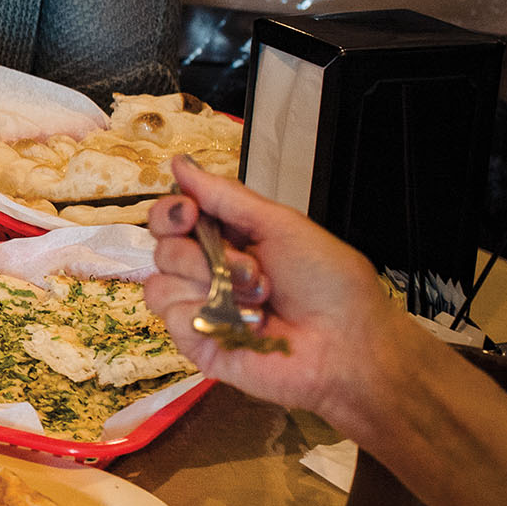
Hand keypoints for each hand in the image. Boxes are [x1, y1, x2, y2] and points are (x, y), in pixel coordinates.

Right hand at [142, 156, 413, 419]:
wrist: (346, 342)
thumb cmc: (327, 282)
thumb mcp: (281, 225)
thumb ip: (225, 196)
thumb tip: (179, 163)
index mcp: (227, 240)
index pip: (172, 219)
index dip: (172, 212)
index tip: (189, 214)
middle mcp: (208, 273)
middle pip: (162, 249)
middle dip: (199, 254)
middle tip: (246, 266)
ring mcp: (200, 309)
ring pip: (159, 284)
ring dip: (209, 287)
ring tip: (256, 299)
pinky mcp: (196, 342)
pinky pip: (171, 318)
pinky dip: (207, 316)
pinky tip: (244, 325)